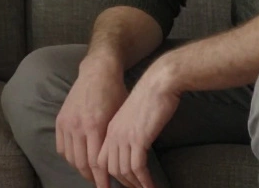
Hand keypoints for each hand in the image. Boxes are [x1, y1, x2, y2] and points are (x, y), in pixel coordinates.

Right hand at [55, 56, 127, 187]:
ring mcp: (66, 123)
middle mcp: (77, 127)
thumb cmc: (115, 93)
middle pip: (82, 164)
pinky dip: (69, 157)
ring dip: (80, 169)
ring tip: (91, 174)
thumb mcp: (119, 116)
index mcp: (94, 127)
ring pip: (70, 158)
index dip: (102, 180)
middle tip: (100, 184)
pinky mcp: (60, 120)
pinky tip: (78, 159)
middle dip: (91, 178)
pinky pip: (61, 147)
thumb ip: (113, 139)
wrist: (98, 71)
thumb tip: (114, 162)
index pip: (96, 163)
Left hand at [98, 64, 178, 187]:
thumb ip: (126, 131)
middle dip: (122, 183)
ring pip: (123, 170)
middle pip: (109, 168)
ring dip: (134, 184)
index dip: (106, 175)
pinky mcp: (139, 138)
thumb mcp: (130, 116)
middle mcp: (113, 134)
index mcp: (108, 128)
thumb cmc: (149, 96)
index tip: (117, 184)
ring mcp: (124, 136)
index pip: (100, 159)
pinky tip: (151, 186)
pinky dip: (144, 181)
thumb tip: (130, 148)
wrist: (158, 82)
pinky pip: (138, 167)